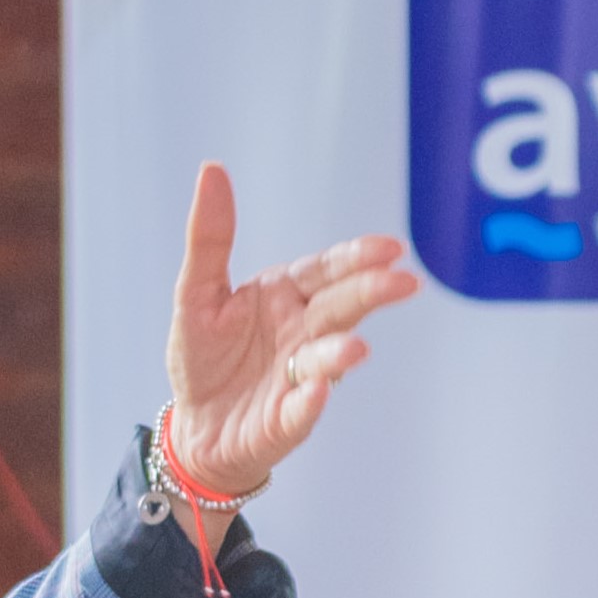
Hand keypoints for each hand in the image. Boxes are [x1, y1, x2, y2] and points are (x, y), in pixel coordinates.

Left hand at [164, 162, 418, 498]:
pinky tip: (313, 391)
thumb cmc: (203, 357)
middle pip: (340, 307)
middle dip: (370, 294)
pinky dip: (309, 402)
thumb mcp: (196, 292)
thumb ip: (210, 237)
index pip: (325, 271)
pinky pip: (300, 410)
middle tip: (401, 283)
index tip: (389, 249)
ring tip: (354, 348)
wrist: (196, 428)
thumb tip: (212, 169)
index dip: (356, 259)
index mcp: (285, 295)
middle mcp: (302, 332)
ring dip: (341, 352)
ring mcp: (299, 376)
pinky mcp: (286, 420)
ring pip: (326, 359)